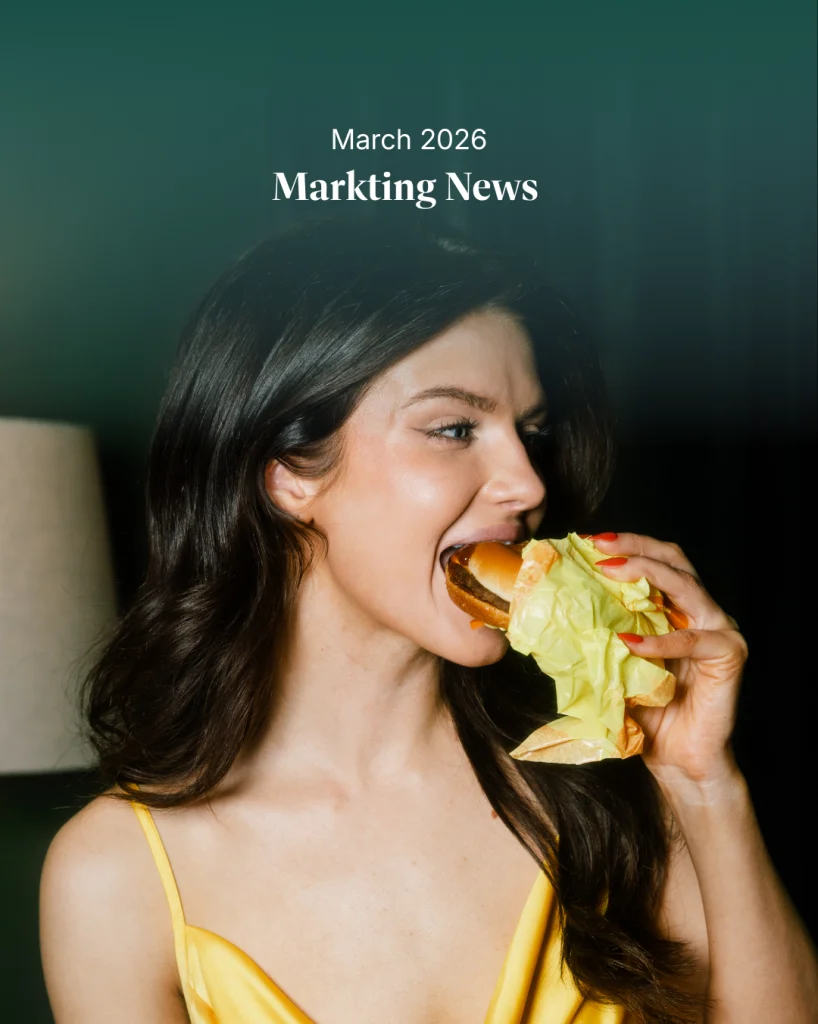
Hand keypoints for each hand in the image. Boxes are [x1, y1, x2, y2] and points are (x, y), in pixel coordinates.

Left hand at [591, 532, 747, 786]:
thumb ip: (598, 633)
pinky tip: (629, 642)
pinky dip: (660, 640)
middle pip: (674, 560)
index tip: (586, 541)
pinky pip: (693, 639)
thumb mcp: (614, 662)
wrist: (676, 758)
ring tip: (610, 572)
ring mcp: (718, 629)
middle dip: (634, 547)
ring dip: (646, 573)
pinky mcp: (728, 654)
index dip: (625, 544)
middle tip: (598, 547)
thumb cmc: (646, 710)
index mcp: (675, 607)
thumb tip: (553, 607)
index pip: (655, 559)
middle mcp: (701, 610)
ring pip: (687, 585)